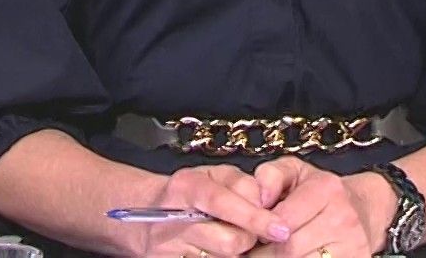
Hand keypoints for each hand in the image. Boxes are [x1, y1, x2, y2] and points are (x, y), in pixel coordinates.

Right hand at [125, 164, 294, 257]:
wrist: (145, 215)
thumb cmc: (188, 193)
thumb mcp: (213, 175)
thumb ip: (240, 183)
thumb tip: (265, 200)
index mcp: (186, 187)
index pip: (223, 203)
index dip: (255, 217)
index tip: (280, 229)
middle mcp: (173, 218)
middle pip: (229, 241)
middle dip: (248, 238)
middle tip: (249, 230)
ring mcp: (169, 248)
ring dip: (235, 252)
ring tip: (229, 237)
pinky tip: (215, 249)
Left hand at [243, 157, 391, 257]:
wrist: (363, 209)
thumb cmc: (320, 191)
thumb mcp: (294, 171)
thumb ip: (270, 175)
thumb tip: (259, 198)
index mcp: (326, 189)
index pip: (282, 221)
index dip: (260, 231)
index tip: (251, 233)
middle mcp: (343, 218)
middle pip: (289, 250)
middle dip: (264, 253)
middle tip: (253, 250)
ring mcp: (353, 245)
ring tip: (268, 254)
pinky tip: (287, 257)